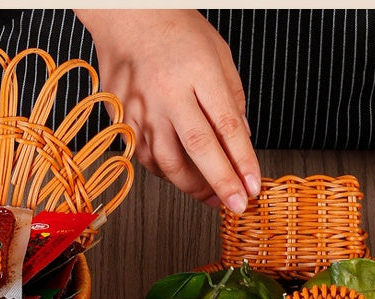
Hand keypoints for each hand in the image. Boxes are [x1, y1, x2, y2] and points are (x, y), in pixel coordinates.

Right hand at [74, 9, 260, 212]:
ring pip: (167, 161)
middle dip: (220, 182)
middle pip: (197, 148)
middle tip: (235, 205)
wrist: (128, 17)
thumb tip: (242, 142)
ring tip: (211, 196)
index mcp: (199, 72)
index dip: (242, 162)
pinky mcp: (121, 118)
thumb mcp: (219, 56)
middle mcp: (167, 92)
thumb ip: (232, 100)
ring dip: (192, 186)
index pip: (227, 127)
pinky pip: (145, 156)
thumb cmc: (177, 33)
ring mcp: (140, 107)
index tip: (253, 186)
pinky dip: (165, 172)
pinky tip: (180, 174)